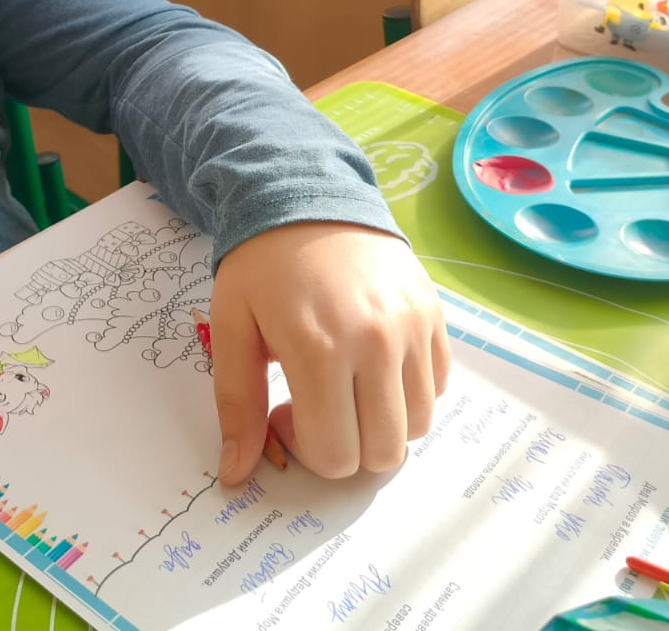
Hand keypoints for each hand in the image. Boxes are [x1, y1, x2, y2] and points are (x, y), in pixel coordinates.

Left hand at [209, 223, 449, 483]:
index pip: (336, 455)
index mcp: (319, 348)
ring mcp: (412, 327)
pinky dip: (409, 392)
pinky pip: (437, 386)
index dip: (306, 449)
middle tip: (315, 405)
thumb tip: (235, 474)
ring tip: (345, 385)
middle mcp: (376, 342)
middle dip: (346, 447)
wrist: (307, 193)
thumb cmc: (261, 264)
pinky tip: (372, 363)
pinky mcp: (433, 313)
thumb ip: (236, 405)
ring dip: (380, 423)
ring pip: (417, 425)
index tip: (285, 412)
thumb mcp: (231, 327)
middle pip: (383, 451)